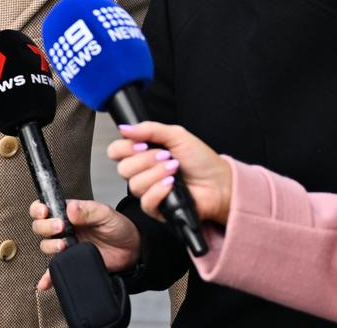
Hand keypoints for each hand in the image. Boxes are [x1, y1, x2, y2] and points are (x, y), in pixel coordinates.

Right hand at [29, 199, 141, 290]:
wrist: (131, 249)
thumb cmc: (117, 227)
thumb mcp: (105, 214)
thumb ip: (88, 210)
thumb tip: (71, 207)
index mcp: (69, 213)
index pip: (46, 207)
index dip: (39, 209)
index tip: (45, 212)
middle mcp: (64, 229)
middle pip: (40, 227)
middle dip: (45, 227)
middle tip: (60, 227)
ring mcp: (66, 246)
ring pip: (45, 245)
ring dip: (50, 246)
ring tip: (64, 246)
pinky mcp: (71, 262)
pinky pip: (55, 270)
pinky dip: (48, 277)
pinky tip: (45, 282)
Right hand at [111, 122, 232, 225]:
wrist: (219, 183)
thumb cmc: (201, 161)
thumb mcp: (177, 135)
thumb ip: (149, 129)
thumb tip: (125, 127)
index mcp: (143, 154)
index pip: (116, 151)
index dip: (125, 148)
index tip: (142, 144)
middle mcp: (143, 172)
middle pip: (123, 169)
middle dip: (146, 160)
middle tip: (166, 156)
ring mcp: (148, 191)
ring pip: (134, 185)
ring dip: (156, 173)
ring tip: (174, 169)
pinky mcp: (157, 209)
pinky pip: (146, 201)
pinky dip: (159, 190)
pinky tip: (172, 184)